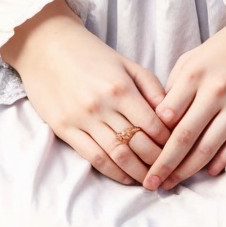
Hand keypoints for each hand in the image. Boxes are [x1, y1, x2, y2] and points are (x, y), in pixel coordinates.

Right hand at [1, 0, 172, 184]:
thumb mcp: (126, 64)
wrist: (46, 47)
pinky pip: (93, 158)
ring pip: (117, 155)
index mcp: (121, 88)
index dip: (169, 142)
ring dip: (138, 172)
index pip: (153, 125)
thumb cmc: (91, 54)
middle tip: (169, 171)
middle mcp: (102, 106)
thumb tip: (172, 114)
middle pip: (137, 144)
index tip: (178, 150)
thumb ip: (151, 87)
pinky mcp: (64, 129)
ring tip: (151, 180)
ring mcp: (82, 119)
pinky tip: (127, 177)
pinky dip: (113, 172)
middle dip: (157, 162)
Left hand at [141, 0, 225, 191]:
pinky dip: (221, 160)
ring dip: (189, 169)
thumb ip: (175, 87)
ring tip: (175, 182)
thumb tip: (159, 120)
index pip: (166, 117)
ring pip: (209, 146)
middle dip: (164, 165)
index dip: (152, 141)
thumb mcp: (193, 59)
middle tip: (151, 184)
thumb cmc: (225, 49)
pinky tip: (209, 171)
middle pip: (184, 137)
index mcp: (194, 75)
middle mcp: (216, 91)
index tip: (140, 157)